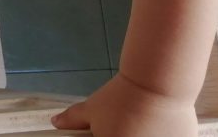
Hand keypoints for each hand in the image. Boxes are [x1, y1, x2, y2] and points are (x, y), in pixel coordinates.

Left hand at [51, 73, 197, 136]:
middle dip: (124, 134)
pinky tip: (161, 125)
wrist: (156, 84)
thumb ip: (73, 119)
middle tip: (127, 123)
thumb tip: (55, 122)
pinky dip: (162, 134)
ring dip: (143, 134)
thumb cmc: (120, 98)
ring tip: (144, 121)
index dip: (104, 136)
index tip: (108, 129)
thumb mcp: (91, 108)